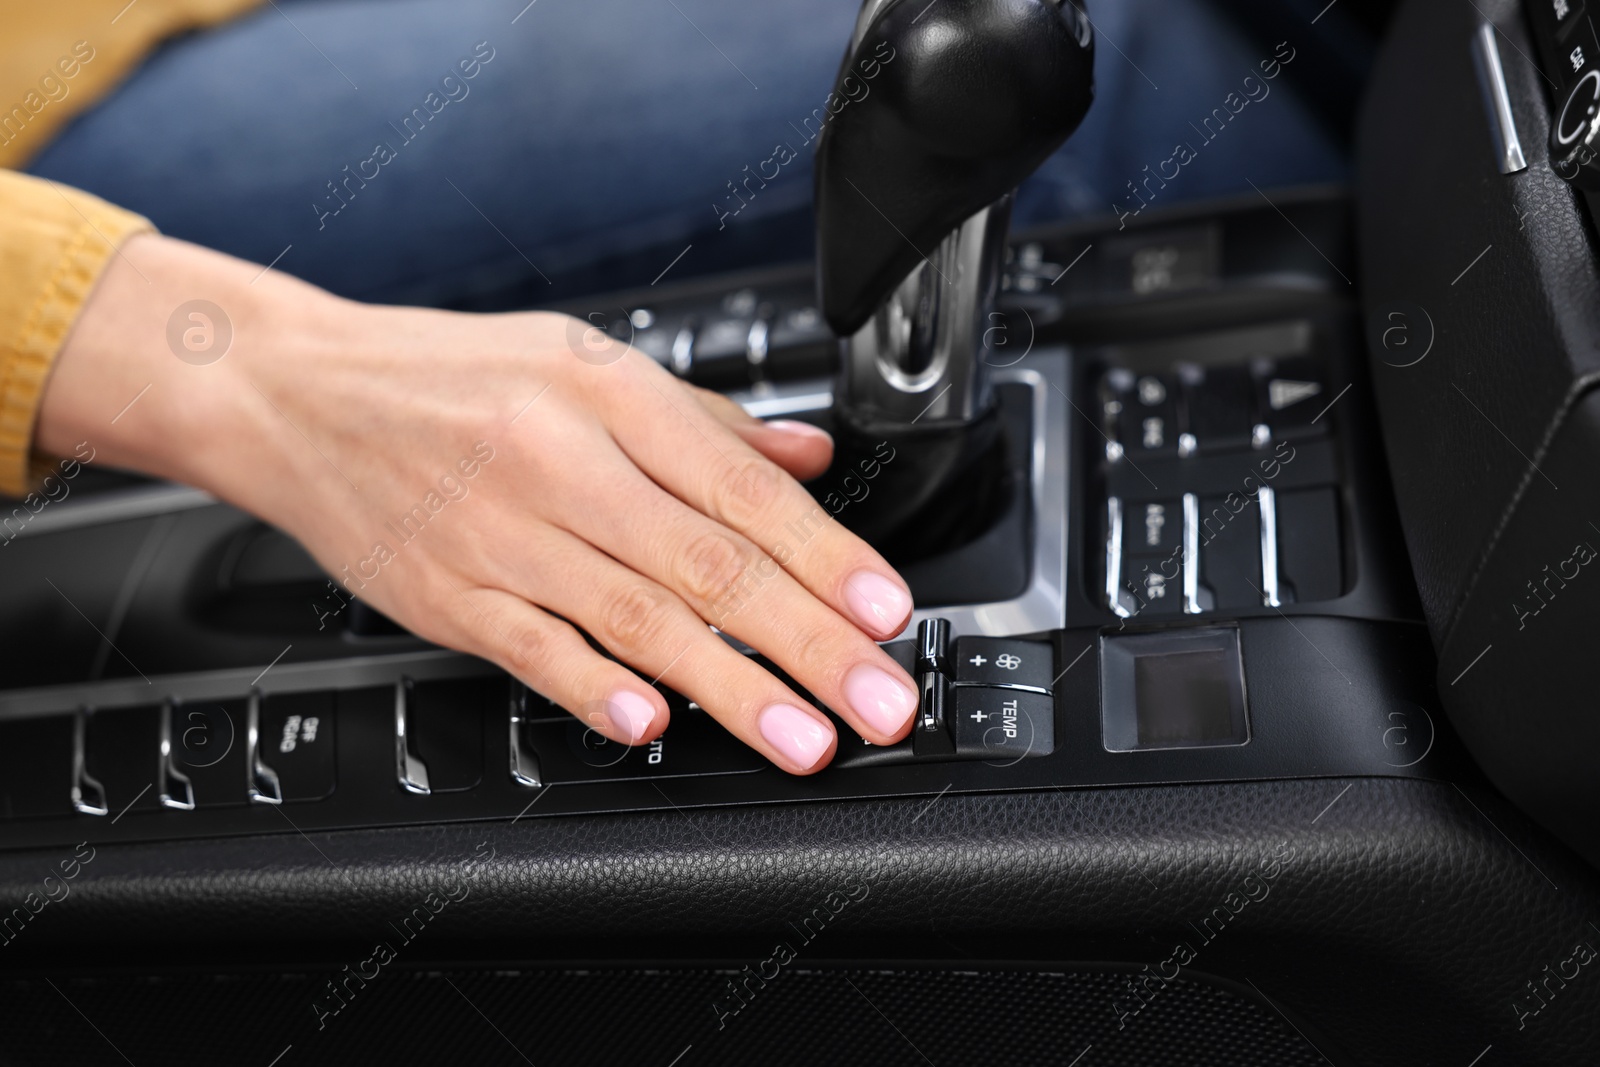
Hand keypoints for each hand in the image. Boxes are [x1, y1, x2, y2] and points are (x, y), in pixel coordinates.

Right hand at [38, 235, 918, 772]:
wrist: (294, 394)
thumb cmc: (445, 374)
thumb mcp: (582, 358)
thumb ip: (703, 419)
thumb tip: (807, 459)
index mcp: (608, 397)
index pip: (742, 489)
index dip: (826, 557)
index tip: (888, 613)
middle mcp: (561, 465)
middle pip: (709, 566)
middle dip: (811, 643)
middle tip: (881, 701)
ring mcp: (500, 537)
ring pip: (637, 620)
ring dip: (732, 688)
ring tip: (805, 738)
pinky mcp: (445, 596)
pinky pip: (532, 649)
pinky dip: (596, 687)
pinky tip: (654, 724)